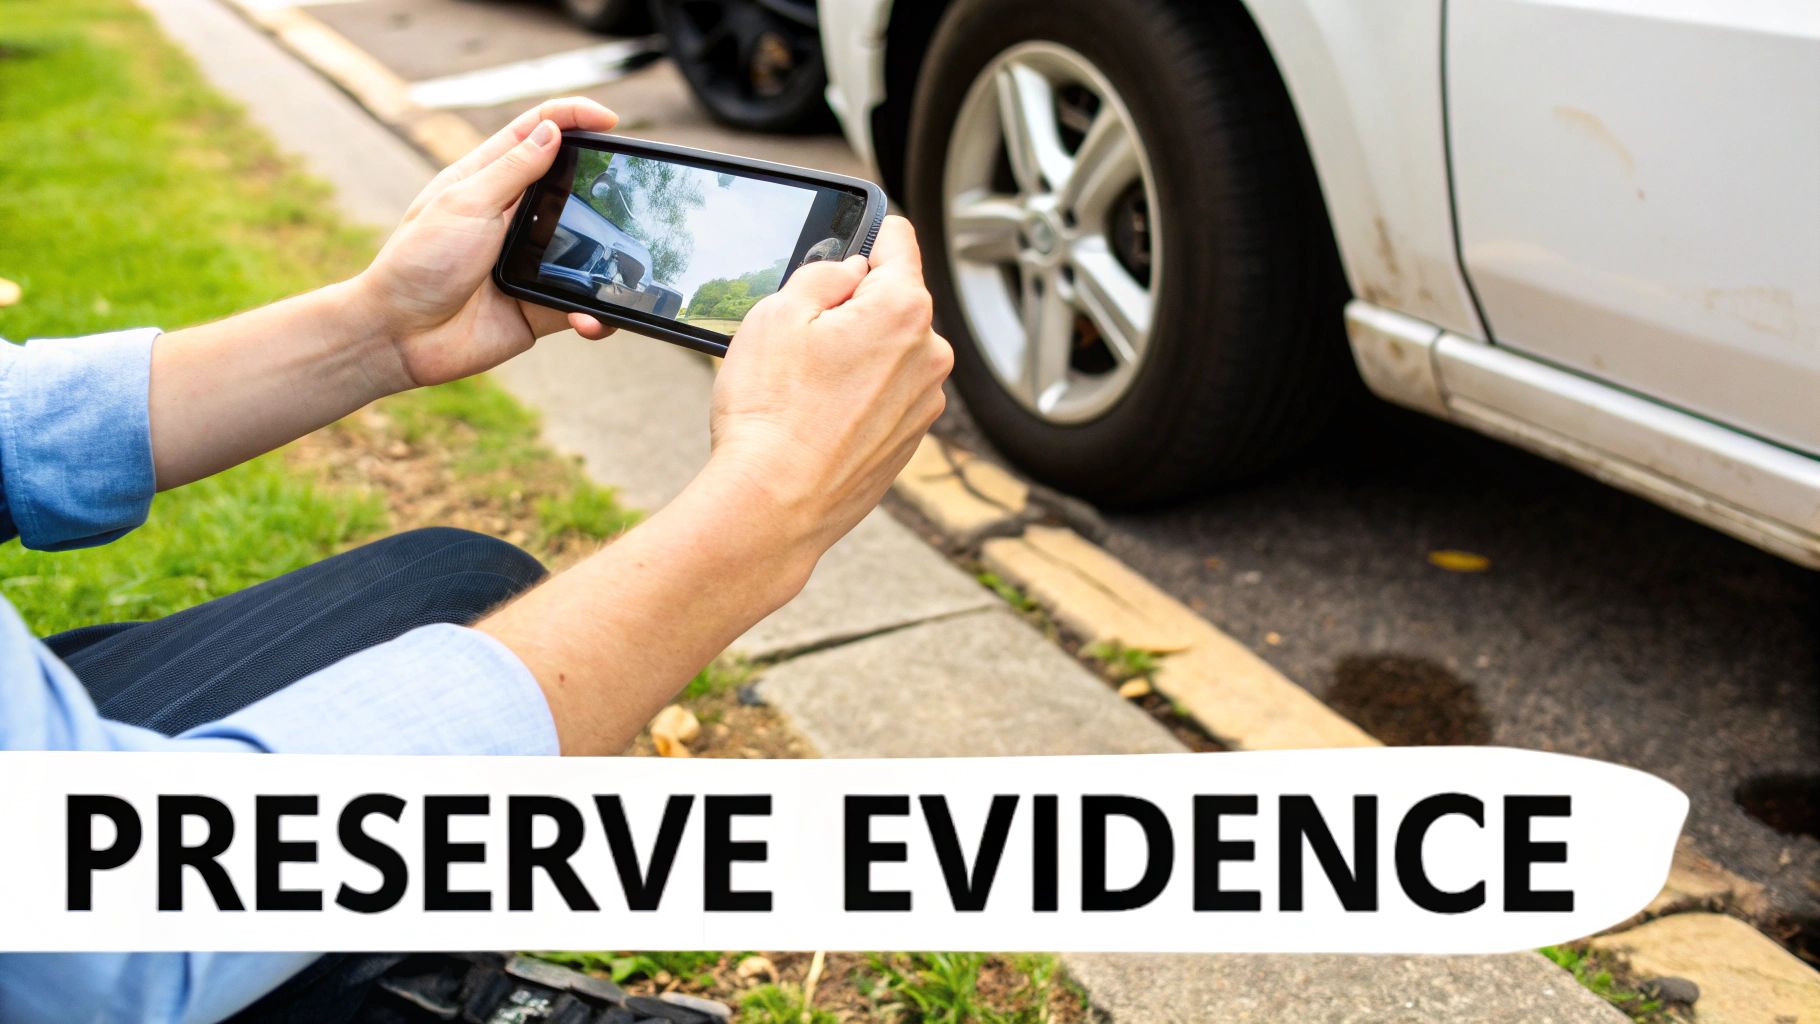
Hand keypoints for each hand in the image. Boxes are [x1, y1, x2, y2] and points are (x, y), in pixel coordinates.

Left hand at [352, 98, 620, 391]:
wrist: (401, 337)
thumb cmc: (418, 263)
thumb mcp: (465, 204)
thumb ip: (513, 170)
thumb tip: (553, 130)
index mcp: (489, 180)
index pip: (538, 132)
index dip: (572, 117)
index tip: (609, 122)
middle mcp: (514, 217)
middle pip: (573, 187)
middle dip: (606, 189)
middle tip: (631, 195)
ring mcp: (530, 261)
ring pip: (589, 250)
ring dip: (607, 261)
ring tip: (617, 271)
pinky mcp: (540, 305)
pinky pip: (583, 305)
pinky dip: (594, 315)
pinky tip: (587, 319)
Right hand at [707, 216, 953, 549]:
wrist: (773, 506)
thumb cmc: (770, 415)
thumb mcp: (778, 312)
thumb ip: (824, 274)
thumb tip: (850, 269)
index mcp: (904, 310)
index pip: (899, 239)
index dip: (866, 233)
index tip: (845, 242)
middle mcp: (931, 354)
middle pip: (893, 299)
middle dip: (852, 305)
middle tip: (801, 335)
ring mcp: (925, 402)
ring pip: (890, 349)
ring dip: (855, 352)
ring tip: (804, 385)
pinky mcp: (911, 439)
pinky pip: (887, 393)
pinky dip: (858, 394)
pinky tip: (818, 415)